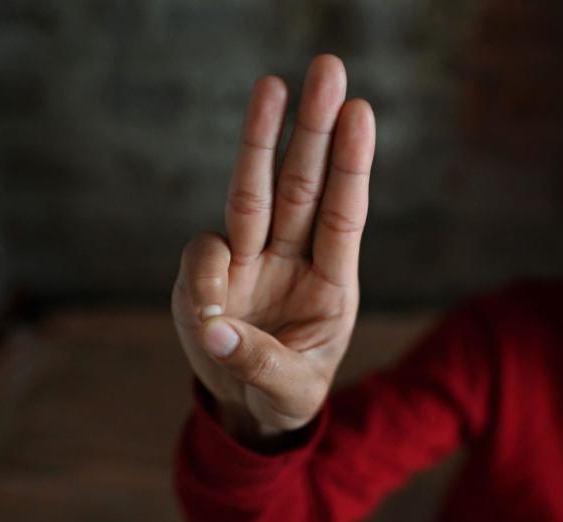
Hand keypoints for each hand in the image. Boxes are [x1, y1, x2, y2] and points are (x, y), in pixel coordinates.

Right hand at [171, 54, 374, 438]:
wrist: (249, 409)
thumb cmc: (287, 391)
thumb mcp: (290, 391)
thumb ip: (260, 364)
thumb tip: (216, 328)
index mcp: (331, 282)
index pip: (343, 213)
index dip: (351, 164)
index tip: (360, 111)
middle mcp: (290, 258)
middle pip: (302, 185)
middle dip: (313, 129)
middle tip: (328, 69)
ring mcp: (247, 261)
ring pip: (252, 192)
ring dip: (261, 140)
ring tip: (273, 85)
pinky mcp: (205, 275)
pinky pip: (202, 255)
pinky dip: (203, 275)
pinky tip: (208, 315)